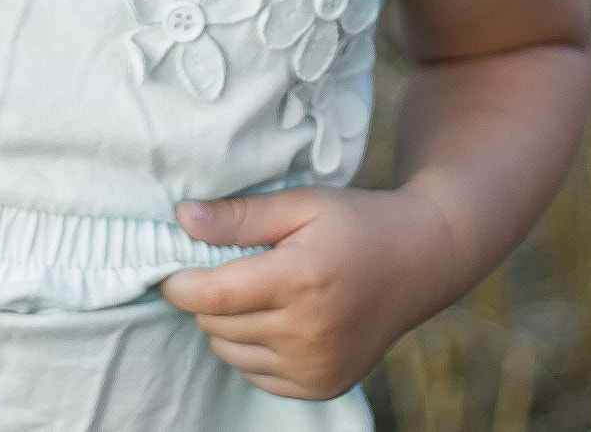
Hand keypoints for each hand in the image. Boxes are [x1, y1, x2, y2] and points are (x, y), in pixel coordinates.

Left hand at [157, 186, 460, 398]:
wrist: (421, 261)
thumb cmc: (354, 223)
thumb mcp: (299, 203)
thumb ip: (239, 216)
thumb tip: (182, 218)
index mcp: (300, 280)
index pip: (211, 296)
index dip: (177, 282)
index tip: (169, 265)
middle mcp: (310, 332)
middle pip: (216, 324)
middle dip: (205, 296)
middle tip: (224, 267)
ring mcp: (318, 366)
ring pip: (230, 352)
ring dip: (225, 324)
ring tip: (253, 291)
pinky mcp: (324, 386)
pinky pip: (256, 374)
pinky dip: (250, 348)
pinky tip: (273, 318)